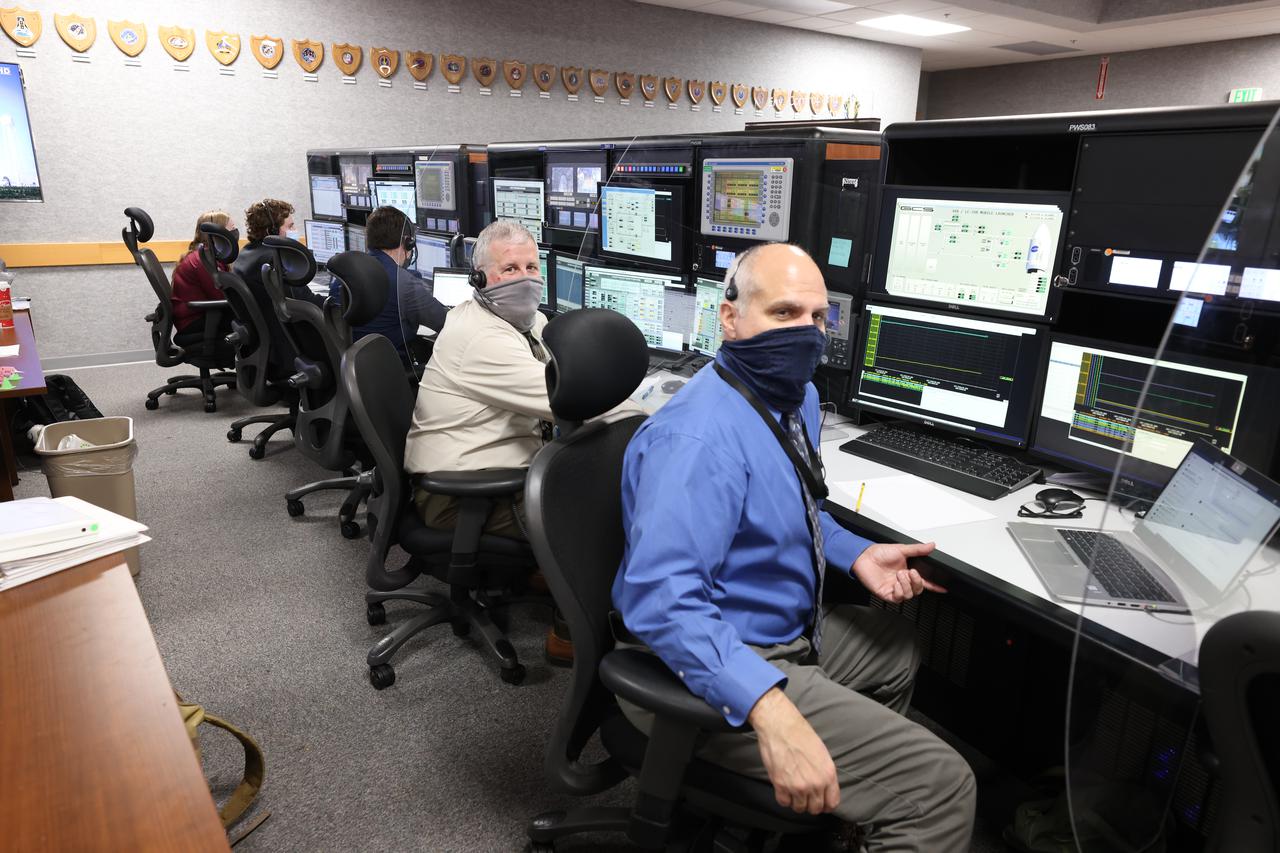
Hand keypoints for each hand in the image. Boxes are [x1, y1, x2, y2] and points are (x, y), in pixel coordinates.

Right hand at [747, 687, 839, 814]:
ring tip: (793, 790)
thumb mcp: (822, 754)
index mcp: (828, 775)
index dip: (826, 804)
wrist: (781, 726)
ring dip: (796, 801)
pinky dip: (784, 798)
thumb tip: (824, 789)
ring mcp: (798, 786)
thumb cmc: (801, 735)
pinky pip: (784, 803)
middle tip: (805, 795)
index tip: (820, 802)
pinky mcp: (781, 785)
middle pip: (815, 808)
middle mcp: (815, 783)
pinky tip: (784, 788)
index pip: (832, 803)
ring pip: (799, 808)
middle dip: (810, 804)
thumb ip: (825, 774)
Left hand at [852, 542, 945, 602]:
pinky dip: (900, 591)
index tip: (944, 588)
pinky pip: (898, 598)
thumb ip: (918, 549)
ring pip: (909, 595)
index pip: (924, 581)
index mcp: (908, 572)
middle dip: (917, 582)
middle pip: (918, 589)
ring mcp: (895, 588)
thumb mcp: (901, 549)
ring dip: (907, 584)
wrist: (864, 557)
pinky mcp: (887, 593)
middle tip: (912, 572)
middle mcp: (903, 581)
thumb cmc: (879, 553)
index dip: (934, 586)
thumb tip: (931, 545)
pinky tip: (896, 583)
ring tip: (900, 574)